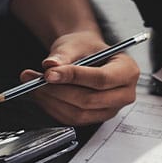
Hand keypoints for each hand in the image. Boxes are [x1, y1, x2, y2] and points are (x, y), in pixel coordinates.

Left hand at [20, 31, 139, 124]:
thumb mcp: (76, 43)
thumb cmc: (87, 48)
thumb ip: (64, 54)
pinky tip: (41, 94)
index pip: (101, 79)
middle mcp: (124, 94)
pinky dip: (52, 107)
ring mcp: (111, 110)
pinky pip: (72, 119)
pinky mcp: (96, 118)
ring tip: (33, 84)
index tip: (49, 73)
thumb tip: (50, 65)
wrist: (87, 55)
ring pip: (78, 113)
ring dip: (51, 101)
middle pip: (90, 100)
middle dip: (58, 91)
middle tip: (36, 79)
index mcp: (128, 71)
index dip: (74, 77)